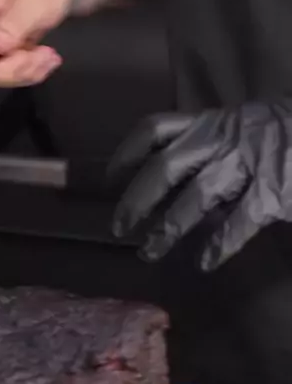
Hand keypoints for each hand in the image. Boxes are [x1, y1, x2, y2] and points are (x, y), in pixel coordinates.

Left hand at [108, 100, 291, 270]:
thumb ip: (212, 150)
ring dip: (168, 228)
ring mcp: (250, 162)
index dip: (126, 154)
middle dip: (136, 200)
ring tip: (150, 252)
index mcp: (213, 121)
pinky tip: (206, 262)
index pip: (156, 128)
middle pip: (165, 167)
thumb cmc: (286, 135)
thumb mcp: (245, 129)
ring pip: (196, 196)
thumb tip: (176, 188)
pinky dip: (219, 245)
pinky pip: (239, 222)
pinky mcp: (274, 190)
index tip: (110, 178)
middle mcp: (224, 136)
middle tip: (119, 228)